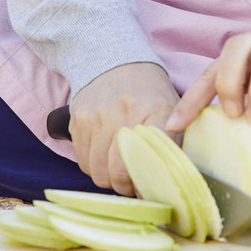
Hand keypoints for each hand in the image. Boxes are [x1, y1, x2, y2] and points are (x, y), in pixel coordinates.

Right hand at [69, 61, 179, 193]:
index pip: (152, 157)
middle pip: (120, 174)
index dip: (151, 181)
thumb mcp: (171, 111)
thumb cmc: (148, 93)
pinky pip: (84, 163)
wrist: (115, 62)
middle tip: (135, 182)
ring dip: (110, 179)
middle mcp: (124, 113)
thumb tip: (167, 186)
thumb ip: (173, 144)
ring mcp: (96, 117)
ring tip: (120, 168)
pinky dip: (95, 167)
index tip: (154, 188)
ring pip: (99, 173)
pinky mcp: (77, 122)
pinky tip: (105, 156)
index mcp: (156, 110)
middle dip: (128, 187)